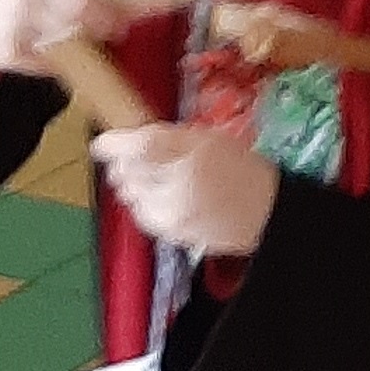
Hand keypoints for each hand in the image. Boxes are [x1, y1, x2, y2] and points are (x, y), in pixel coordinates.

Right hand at [0, 0, 115, 77]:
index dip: (106, 13)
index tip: (119, 19)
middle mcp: (25, 1)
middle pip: (79, 23)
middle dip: (98, 29)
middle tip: (109, 30)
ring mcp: (14, 31)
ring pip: (66, 45)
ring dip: (78, 45)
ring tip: (76, 36)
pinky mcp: (7, 55)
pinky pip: (47, 63)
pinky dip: (55, 58)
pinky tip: (50, 47)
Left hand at [93, 121, 279, 259]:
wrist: (266, 212)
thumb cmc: (241, 168)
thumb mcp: (210, 139)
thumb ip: (169, 137)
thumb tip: (129, 138)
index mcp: (190, 153)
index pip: (136, 146)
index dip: (112, 144)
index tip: (103, 143)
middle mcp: (177, 184)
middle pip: (126, 172)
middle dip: (124, 164)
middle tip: (138, 159)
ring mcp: (172, 212)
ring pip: (129, 196)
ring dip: (133, 186)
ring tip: (156, 180)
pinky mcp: (171, 232)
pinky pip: (141, 215)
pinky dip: (144, 205)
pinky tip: (164, 199)